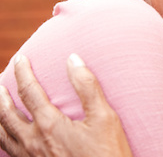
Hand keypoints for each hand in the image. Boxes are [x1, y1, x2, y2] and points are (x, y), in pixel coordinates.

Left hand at [0, 54, 132, 156]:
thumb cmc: (107, 153)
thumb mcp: (104, 117)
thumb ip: (87, 87)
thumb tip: (73, 59)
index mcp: (49, 125)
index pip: (29, 92)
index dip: (23, 72)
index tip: (21, 59)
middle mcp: (33, 142)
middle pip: (7, 113)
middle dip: (2, 94)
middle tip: (0, 80)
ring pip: (2, 134)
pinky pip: (8, 151)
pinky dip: (2, 138)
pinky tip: (6, 135)